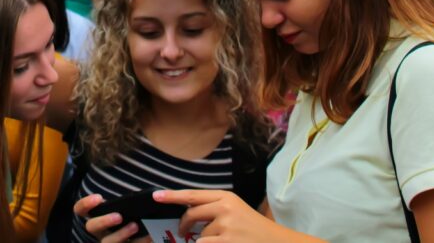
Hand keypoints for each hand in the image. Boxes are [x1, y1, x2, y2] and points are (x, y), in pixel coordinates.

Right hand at [73, 194, 145, 241]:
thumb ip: (131, 203)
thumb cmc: (138, 218)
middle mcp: (101, 232)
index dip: (85, 204)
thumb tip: (149, 193)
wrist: (149, 237)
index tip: (99, 197)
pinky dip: (139, 242)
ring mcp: (110, 242)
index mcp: (98, 217)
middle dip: (103, 221)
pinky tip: (149, 236)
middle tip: (118, 216)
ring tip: (135, 226)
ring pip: (107, 242)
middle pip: (91, 227)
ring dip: (120, 234)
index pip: (80, 210)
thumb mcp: (131, 209)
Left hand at [155, 190, 281, 242]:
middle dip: (184, 225)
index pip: (193, 195)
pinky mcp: (227, 242)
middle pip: (191, 214)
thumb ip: (213, 209)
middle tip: (182, 232)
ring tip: (226, 240)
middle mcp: (225, 208)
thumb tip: (187, 214)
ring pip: (200, 236)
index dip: (172, 196)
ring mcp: (226, 226)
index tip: (155, 196)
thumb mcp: (235, 211)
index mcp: (226, 197)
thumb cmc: (253, 228)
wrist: (278, 242)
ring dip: (205, 241)